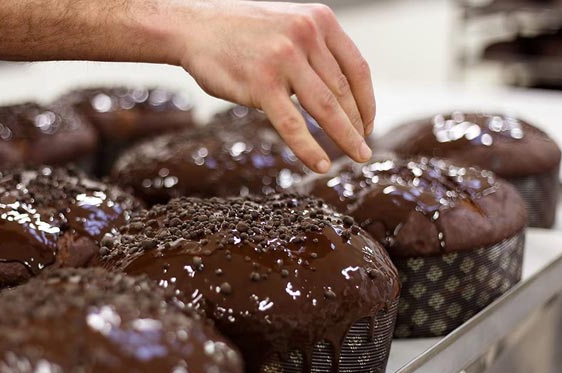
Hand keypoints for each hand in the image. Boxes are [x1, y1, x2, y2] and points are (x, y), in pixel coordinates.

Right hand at [179, 1, 374, 172]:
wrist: (194, 28)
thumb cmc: (240, 32)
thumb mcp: (287, 24)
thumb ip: (314, 49)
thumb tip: (338, 91)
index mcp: (319, 20)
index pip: (357, 68)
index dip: (367, 102)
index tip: (367, 124)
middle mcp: (306, 35)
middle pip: (343, 92)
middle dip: (357, 125)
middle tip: (363, 149)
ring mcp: (284, 59)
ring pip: (325, 109)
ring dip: (345, 138)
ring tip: (356, 157)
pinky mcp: (261, 84)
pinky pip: (293, 124)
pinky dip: (310, 148)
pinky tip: (321, 164)